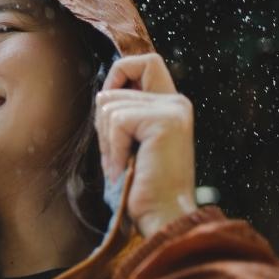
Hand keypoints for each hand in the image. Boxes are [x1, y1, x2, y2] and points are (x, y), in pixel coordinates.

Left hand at [94, 53, 197, 238]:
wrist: (163, 216)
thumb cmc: (142, 186)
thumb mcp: (128, 144)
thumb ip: (121, 117)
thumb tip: (101, 96)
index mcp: (171, 105)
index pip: (145, 62)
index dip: (120, 73)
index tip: (108, 108)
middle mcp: (177, 102)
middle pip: (116, 88)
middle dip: (103, 125)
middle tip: (118, 157)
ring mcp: (173, 110)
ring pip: (111, 106)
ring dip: (108, 142)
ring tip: (125, 165)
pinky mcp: (165, 121)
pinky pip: (117, 122)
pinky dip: (113, 149)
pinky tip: (126, 169)